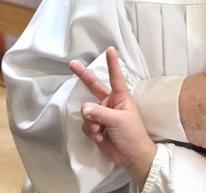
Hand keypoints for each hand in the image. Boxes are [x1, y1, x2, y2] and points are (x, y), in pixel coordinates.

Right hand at [72, 48, 156, 190]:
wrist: (131, 156)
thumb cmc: (132, 134)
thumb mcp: (118, 121)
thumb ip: (100, 113)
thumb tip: (83, 108)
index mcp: (120, 97)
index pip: (115, 77)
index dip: (112, 63)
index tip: (110, 49)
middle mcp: (110, 103)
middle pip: (93, 87)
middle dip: (83, 76)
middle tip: (72, 64)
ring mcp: (102, 114)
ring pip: (86, 112)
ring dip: (91, 122)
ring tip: (101, 130)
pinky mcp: (95, 127)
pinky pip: (85, 124)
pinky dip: (91, 131)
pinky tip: (100, 137)